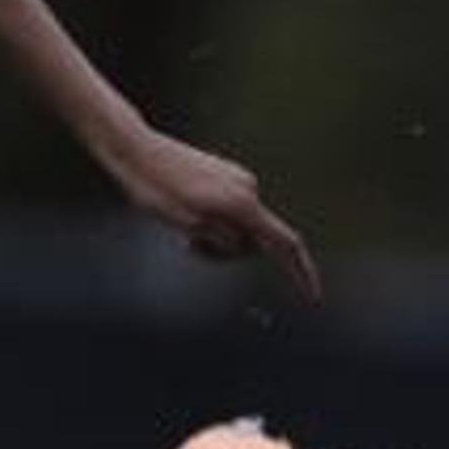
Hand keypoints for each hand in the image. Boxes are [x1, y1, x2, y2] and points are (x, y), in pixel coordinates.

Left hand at [103, 126, 322, 305]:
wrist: (135, 150)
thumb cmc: (155, 188)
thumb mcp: (188, 225)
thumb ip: (223, 239)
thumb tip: (245, 242)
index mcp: (242, 203)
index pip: (285, 244)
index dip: (301, 273)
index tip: (312, 298)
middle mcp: (248, 188)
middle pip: (255, 241)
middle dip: (228, 254)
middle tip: (189, 248)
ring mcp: (237, 179)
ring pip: (240, 227)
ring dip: (216, 239)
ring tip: (183, 231)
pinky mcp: (225, 175)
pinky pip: (229, 211)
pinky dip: (212, 223)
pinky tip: (184, 215)